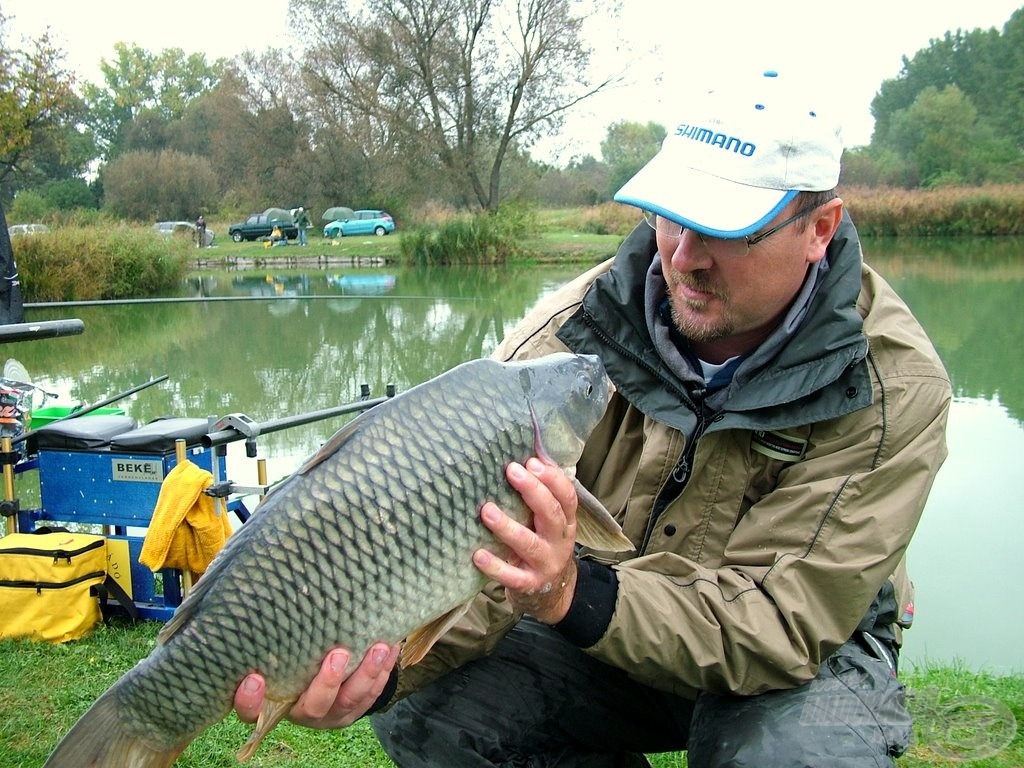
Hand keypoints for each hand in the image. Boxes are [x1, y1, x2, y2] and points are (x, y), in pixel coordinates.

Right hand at [234, 642, 400, 728]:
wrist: (323, 680)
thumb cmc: (293, 655)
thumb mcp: (281, 649)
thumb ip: (276, 634)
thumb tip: (274, 583)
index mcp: (274, 702)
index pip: (252, 711)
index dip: (249, 700)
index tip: (254, 678)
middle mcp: (301, 712)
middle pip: (313, 706)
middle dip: (327, 682)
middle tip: (338, 653)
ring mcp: (331, 714)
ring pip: (350, 700)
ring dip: (366, 674)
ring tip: (379, 647)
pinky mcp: (355, 711)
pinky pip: (372, 694)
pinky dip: (384, 671)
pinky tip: (391, 648)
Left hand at [473, 457, 577, 624]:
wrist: (551, 595)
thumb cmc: (542, 545)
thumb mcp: (548, 523)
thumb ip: (539, 498)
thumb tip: (521, 458)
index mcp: (565, 522)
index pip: (567, 497)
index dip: (553, 478)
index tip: (532, 461)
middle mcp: (559, 542)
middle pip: (551, 514)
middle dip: (532, 491)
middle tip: (511, 471)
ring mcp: (545, 564)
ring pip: (529, 544)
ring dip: (507, 526)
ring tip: (487, 510)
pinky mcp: (529, 584)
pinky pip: (512, 576)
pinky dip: (495, 566)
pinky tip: (478, 555)